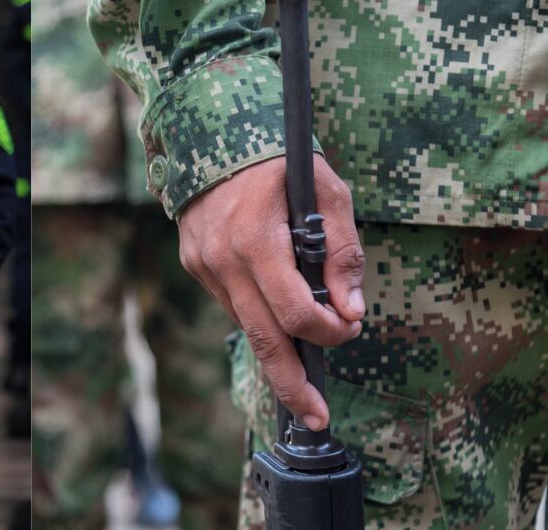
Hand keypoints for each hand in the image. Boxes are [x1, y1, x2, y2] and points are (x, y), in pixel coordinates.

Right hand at [177, 156, 364, 430]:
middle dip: (292, 383)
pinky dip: (259, 314)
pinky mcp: (195, 264)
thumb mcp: (327, 191)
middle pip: (263, 338)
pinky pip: (233, 304)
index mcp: (257, 240)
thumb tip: (352, 309)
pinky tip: (277, 312)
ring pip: (247, 324)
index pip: (295, 313)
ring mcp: (204, 265)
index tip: (350, 328)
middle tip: (314, 417)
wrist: (212, 131)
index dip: (329, 332)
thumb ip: (343, 252)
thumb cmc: (278, 158)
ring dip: (279, 347)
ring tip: (302, 374)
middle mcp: (223, 260)